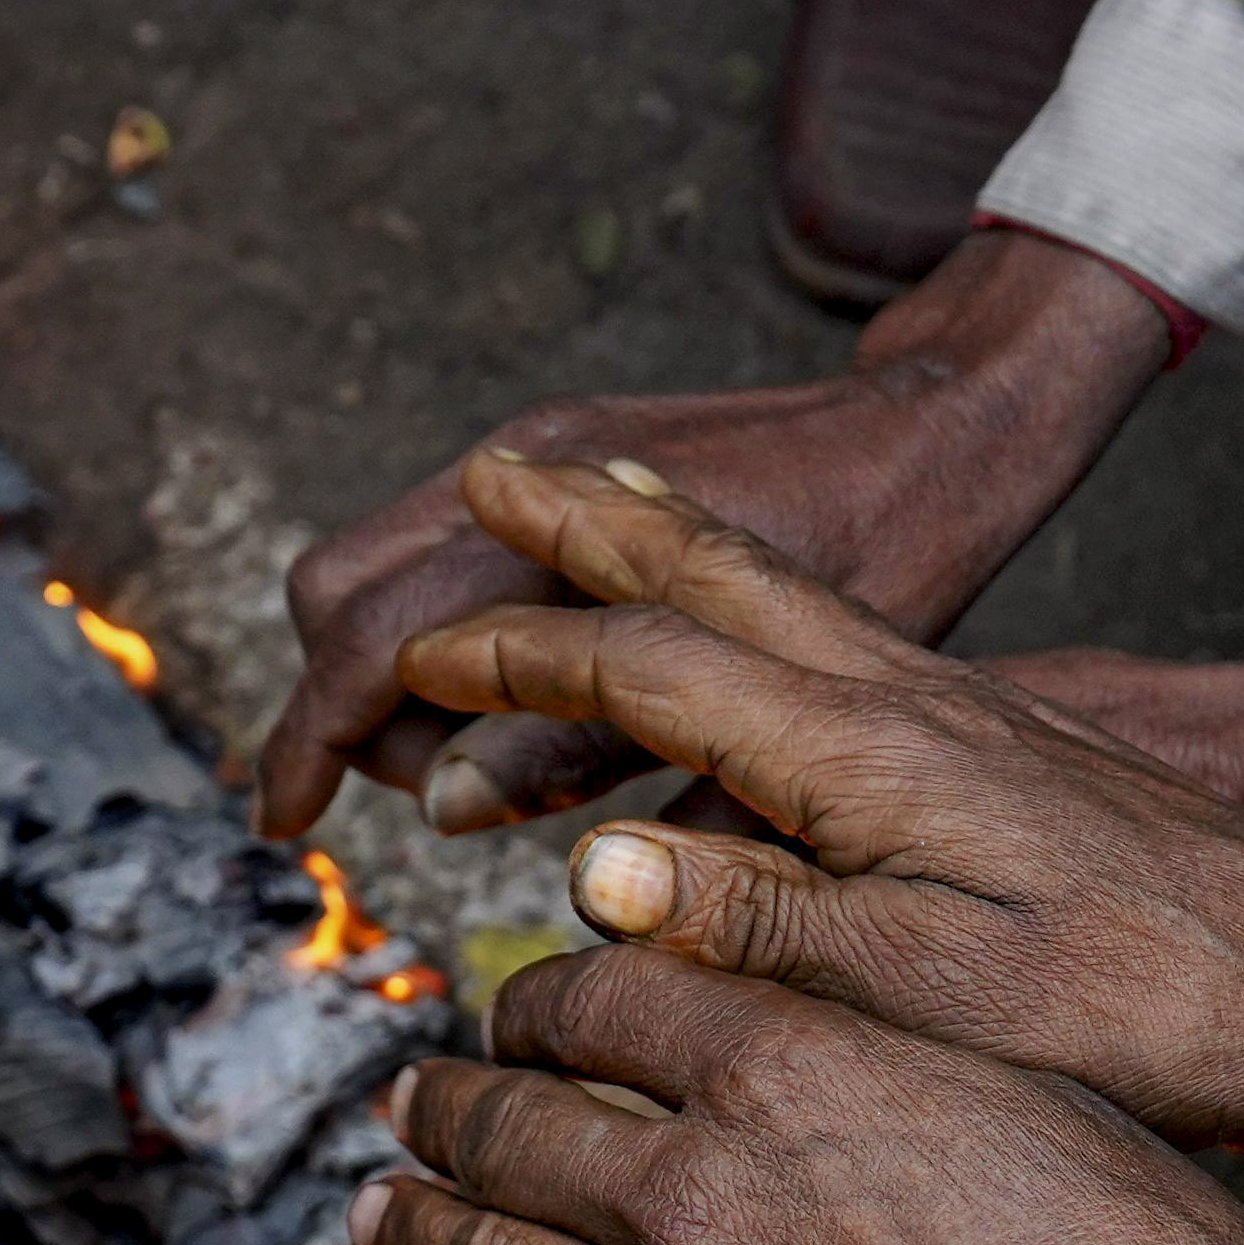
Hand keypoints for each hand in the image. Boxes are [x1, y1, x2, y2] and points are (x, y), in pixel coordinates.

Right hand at [251, 226, 1169, 839]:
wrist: (961, 420)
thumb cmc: (915, 584)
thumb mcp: (807, 739)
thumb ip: (616, 784)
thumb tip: (442, 805)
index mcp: (608, 563)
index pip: (397, 648)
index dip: (320, 744)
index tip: (282, 824)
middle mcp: (563, 477)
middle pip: (346, 591)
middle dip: (348, 705)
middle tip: (433, 792)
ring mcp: (560, 443)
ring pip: (378, 556)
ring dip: (388, 663)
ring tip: (483, 750)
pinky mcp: (572, 437)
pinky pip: (440, 530)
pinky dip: (437, 614)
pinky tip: (520, 681)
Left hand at [360, 947, 1243, 1244]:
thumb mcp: (1033, 1096)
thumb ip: (875, 1046)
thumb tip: (783, 1010)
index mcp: (788, 1070)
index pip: (592, 992)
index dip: (540, 996)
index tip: (526, 1012)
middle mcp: (697, 1191)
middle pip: (502, 1118)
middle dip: (445, 1103)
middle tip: (418, 1101)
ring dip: (414, 1228)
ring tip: (386, 1213)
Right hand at [398, 448, 1243, 1244]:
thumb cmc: (1149, 1011)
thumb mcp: (939, 994)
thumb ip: (760, 923)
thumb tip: (586, 865)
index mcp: (872, 757)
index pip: (652, 676)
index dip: (518, 663)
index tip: (412, 662)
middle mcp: (907, 703)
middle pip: (713, 583)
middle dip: (585, 529)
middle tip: (489, 469)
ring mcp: (956, 710)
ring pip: (776, 595)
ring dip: (662, 543)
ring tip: (587, 499)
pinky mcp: (995, 738)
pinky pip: (831, 633)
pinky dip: (748, 598)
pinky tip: (745, 625)